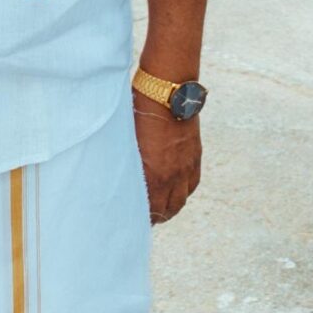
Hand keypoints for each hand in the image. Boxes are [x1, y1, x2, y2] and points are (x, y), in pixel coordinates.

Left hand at [133, 95, 200, 222]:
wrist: (167, 93)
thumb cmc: (139, 113)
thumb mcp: (127, 142)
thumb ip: (126, 165)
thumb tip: (117, 179)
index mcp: (152, 174)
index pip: (148, 209)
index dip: (141, 217)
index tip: (132, 219)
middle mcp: (171, 175)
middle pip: (166, 210)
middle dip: (155, 216)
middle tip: (145, 216)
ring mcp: (185, 167)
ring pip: (180, 200)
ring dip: (170, 207)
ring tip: (160, 208)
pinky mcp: (195, 157)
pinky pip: (192, 185)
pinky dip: (183, 192)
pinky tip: (175, 191)